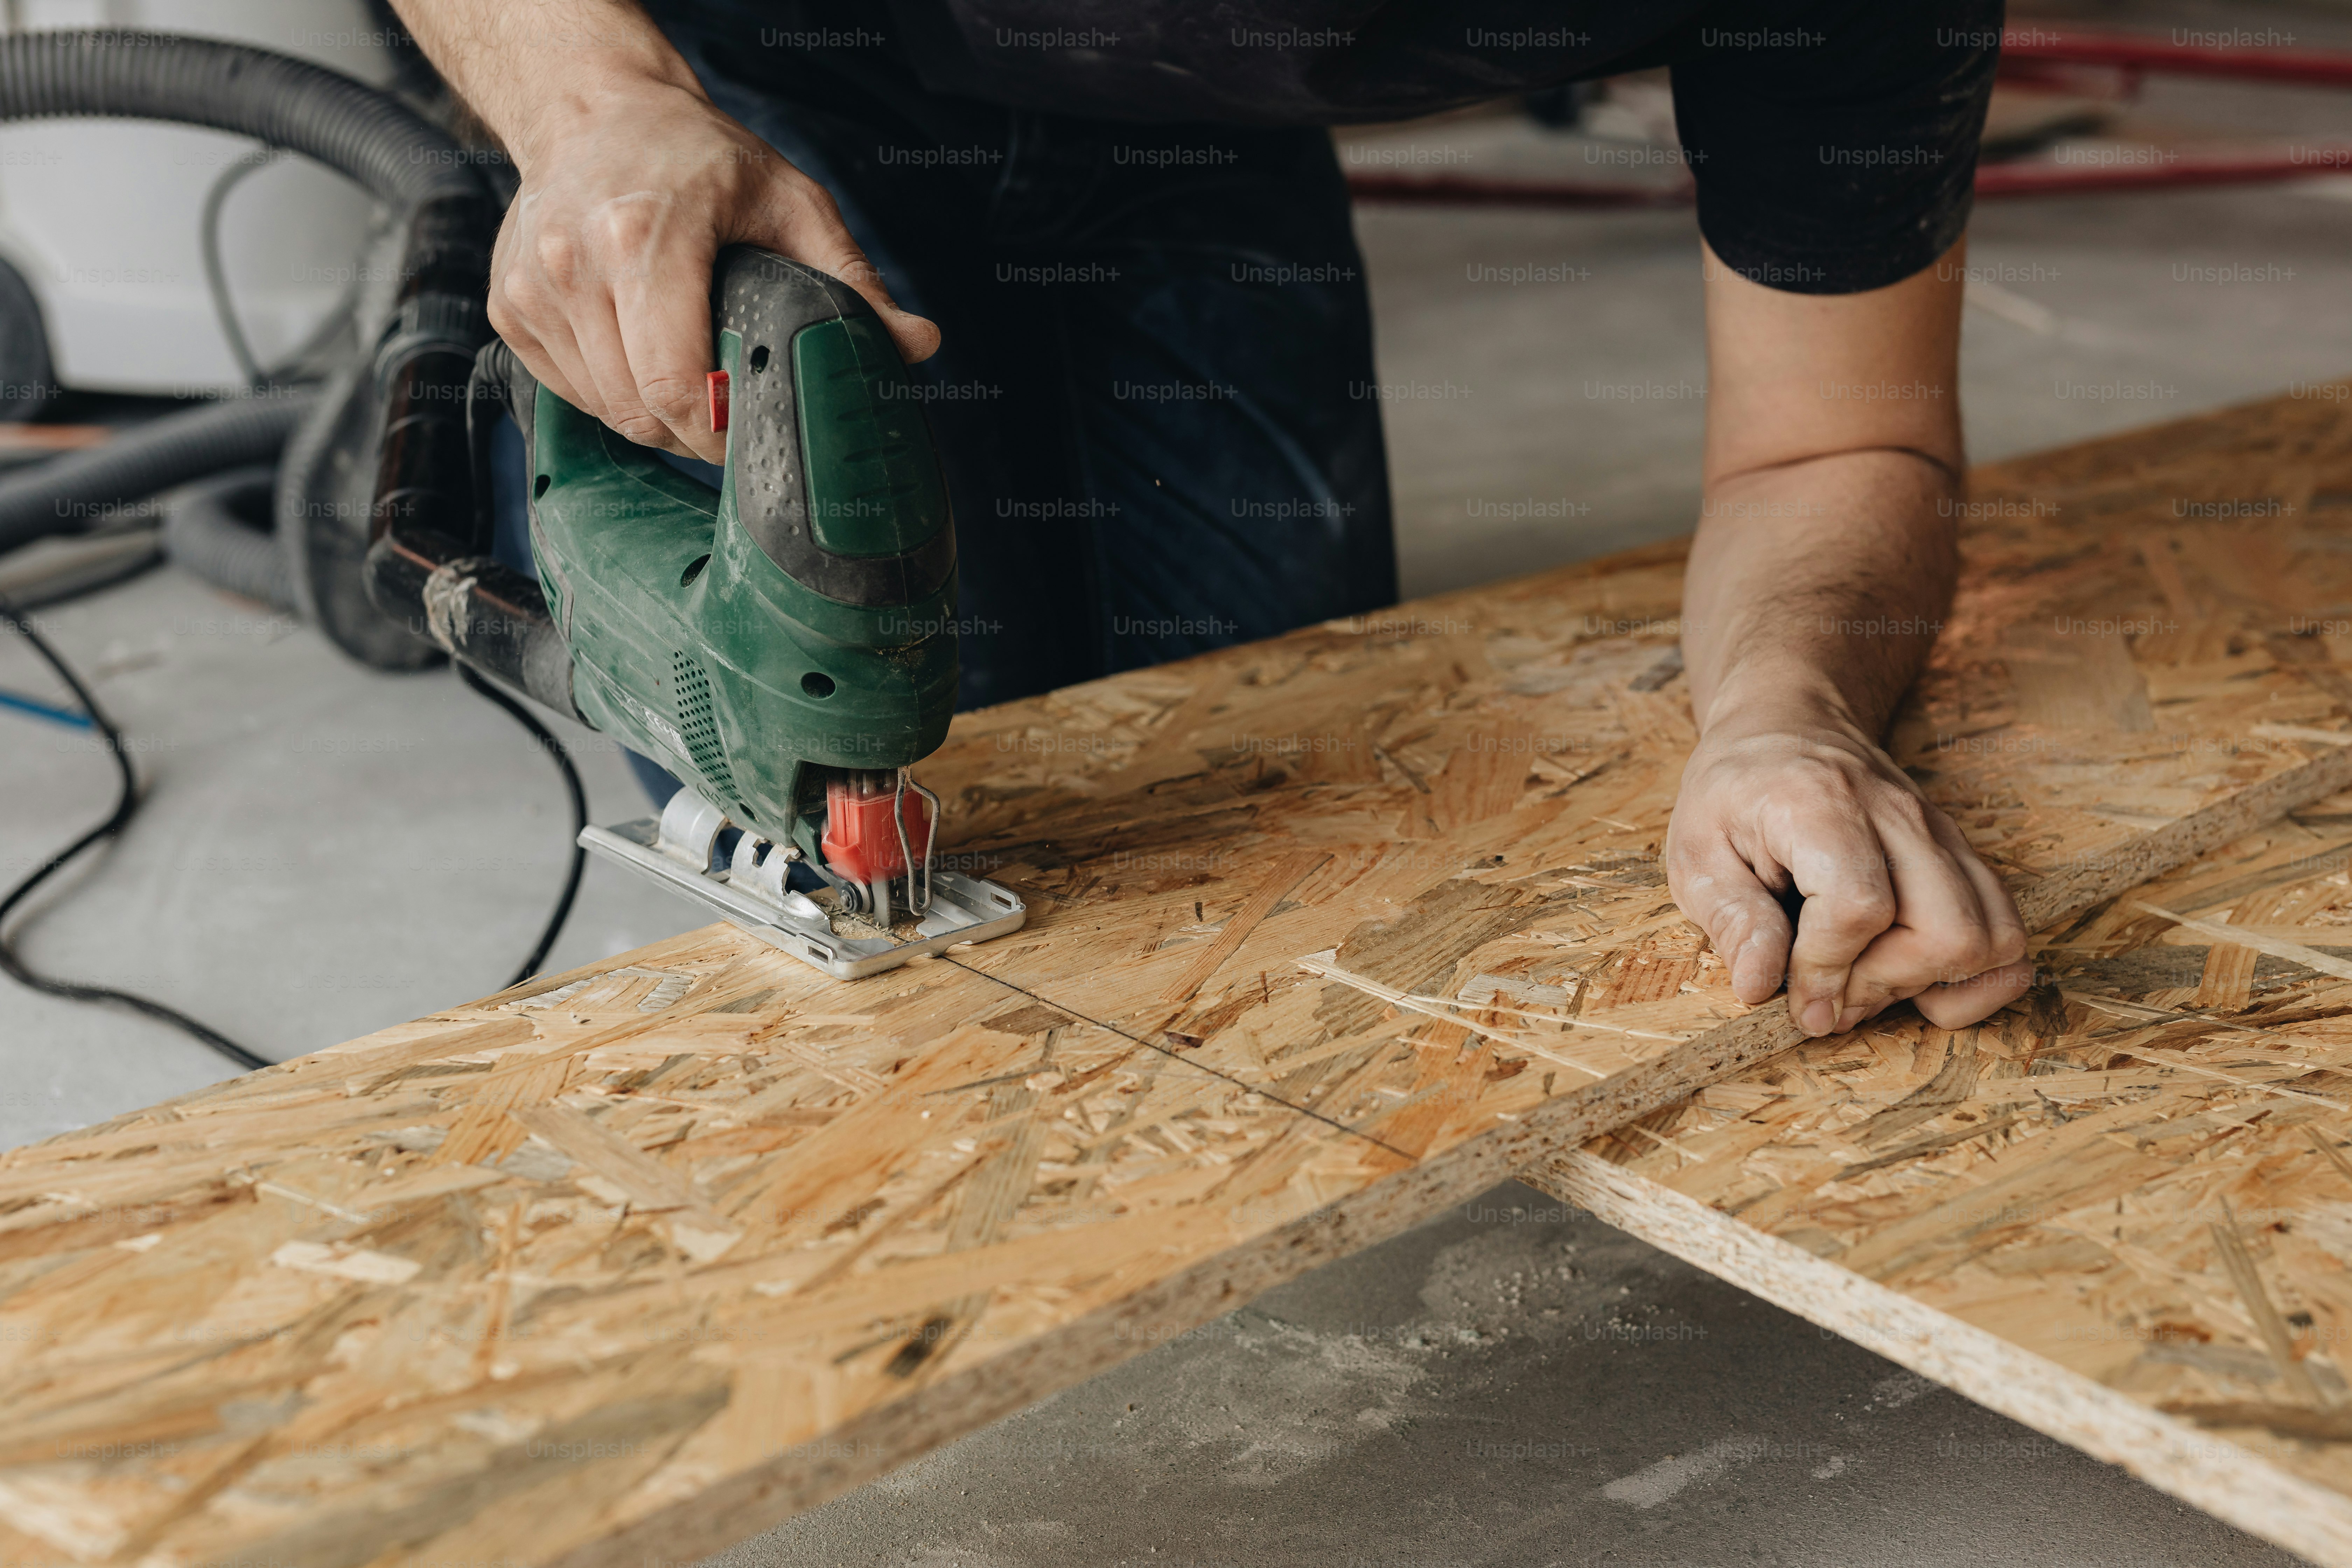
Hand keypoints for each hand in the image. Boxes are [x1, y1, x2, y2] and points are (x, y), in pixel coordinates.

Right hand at [491, 74, 937, 462]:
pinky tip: (639, 351)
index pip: (674, 386)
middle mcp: (572, 266)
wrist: (592, 108)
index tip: (753, 433)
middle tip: (731, 415)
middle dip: (694, 434)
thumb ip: (850, 279)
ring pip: (604, 411)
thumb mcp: (789, 199)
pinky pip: (570, 391)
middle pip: (639, 412)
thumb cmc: (693, 154)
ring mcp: (531, 290)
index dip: (720, 432)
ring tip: (689, 377)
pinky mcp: (509, 308)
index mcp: (640, 238)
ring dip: (653, 416)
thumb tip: (917, 345)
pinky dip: (611, 393)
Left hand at [1666, 699, 2031, 1034]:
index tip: (1793, 990)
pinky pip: (2007, 934)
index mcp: (1822, 806)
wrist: (1789, 725)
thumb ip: (1731, 919)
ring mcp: (1943, 837)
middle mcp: (1900, 818)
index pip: (1859, 907)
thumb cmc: (1738, 790)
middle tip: (1831, 990)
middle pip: (1948, 932)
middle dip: (1886, 985)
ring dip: (1934, 983)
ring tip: (1870, 981)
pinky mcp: (1963, 859)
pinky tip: (1915, 976)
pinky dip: (1975, 977)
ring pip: (1994, 938)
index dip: (1826, 968)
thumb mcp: (1696, 850)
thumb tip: (1759, 986)